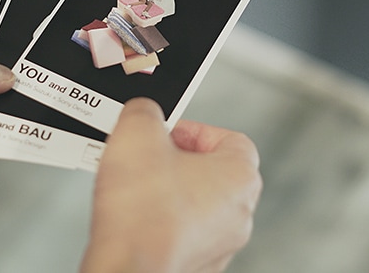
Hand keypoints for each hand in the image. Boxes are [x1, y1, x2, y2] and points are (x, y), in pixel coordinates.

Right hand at [82, 99, 261, 272]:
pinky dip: (160, 224)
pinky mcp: (195, 267)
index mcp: (240, 178)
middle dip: (178, 160)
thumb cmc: (143, 213)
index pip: (231, 139)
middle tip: (149, 156)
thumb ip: (145, 112)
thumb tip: (143, 113)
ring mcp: (219, 246)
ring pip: (196, 206)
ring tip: (136, 187)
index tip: (169, 132)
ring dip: (168, 193)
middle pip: (213, 173)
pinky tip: (134, 217)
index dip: (196, 130)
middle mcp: (239, 215)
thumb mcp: (137, 132)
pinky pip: (181, 234)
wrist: (128, 268)